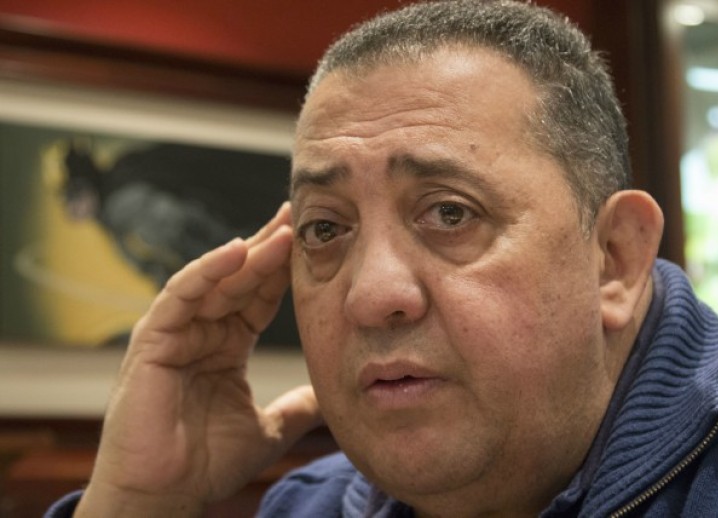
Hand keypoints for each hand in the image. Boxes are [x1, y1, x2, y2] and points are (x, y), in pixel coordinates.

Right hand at [75, 203, 320, 516]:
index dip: (286, 271)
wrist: (165, 497)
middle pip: (241, 280)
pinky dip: (209, 271)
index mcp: (226, 346)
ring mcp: (176, 332)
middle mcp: (202, 333)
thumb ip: (297, 408)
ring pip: (216, 281)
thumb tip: (332, 396)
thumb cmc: (206, 465)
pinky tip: (239, 251)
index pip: (260, 297)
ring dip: (250, 254)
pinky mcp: (152, 339)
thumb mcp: (269, 429)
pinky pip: (182, 295)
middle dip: (271, 247)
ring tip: (284, 230)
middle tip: (302, 217)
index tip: (317, 244)